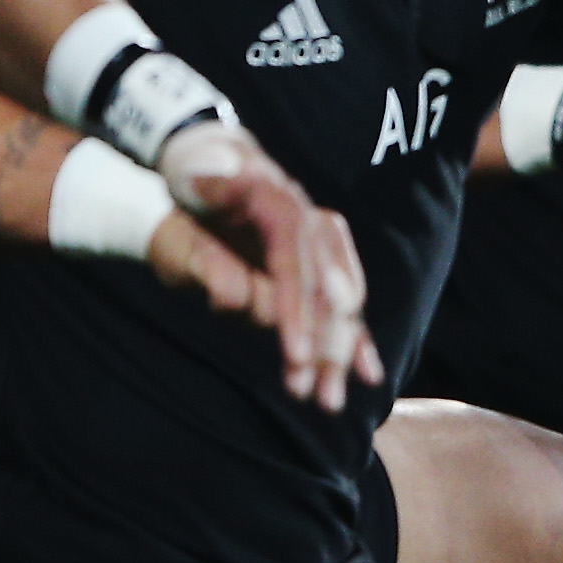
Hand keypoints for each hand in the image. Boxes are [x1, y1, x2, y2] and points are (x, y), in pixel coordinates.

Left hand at [150, 123, 382, 412]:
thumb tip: (226, 264)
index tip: (293, 354)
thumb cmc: (199, 180)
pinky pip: (345, 307)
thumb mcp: (195, 184)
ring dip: (338, 357)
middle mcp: (314, 226)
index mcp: (284, 209)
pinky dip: (356, 341)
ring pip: (342, 307)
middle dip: (323, 348)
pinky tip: (367, 375)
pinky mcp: (323, 264)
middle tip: (315, 396)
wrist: (216, 161)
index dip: (296, 311)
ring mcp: (323, 245)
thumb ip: (208, 204)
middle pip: (328, 294)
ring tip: (329, 401)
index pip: (294, 267)